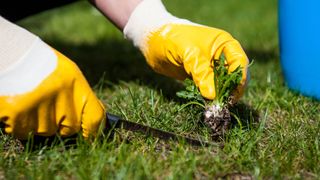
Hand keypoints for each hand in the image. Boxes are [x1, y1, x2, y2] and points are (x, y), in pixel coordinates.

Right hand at [0, 40, 104, 138]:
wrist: (8, 52)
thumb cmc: (38, 63)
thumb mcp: (66, 74)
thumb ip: (78, 97)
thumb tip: (92, 124)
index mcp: (74, 83)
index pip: (94, 117)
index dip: (93, 131)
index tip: (89, 136)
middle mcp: (60, 95)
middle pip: (69, 128)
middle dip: (60, 124)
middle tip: (47, 106)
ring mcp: (38, 104)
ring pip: (44, 131)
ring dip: (37, 122)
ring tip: (29, 100)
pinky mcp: (17, 112)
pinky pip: (22, 131)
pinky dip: (18, 124)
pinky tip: (17, 105)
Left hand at [124, 0, 248, 99]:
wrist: (152, 41)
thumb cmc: (172, 39)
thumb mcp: (188, 53)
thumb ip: (201, 72)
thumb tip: (212, 96)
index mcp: (224, 43)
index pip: (240, 63)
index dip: (239, 79)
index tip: (232, 95)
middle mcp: (221, 55)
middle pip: (234, 76)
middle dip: (230, 90)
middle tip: (222, 104)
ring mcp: (211, 66)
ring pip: (222, 84)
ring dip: (219, 95)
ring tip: (213, 106)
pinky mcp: (200, 76)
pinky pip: (210, 88)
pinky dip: (209, 96)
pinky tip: (205, 103)